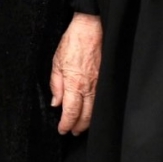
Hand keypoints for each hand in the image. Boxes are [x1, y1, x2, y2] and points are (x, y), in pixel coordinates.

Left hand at [50, 12, 102, 134]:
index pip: (71, 112)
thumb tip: (56, 103)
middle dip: (78, 127)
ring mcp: (100, 84)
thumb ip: (56, 84)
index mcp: (74, 83)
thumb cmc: (72, 43)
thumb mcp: (56, 63)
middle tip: (71, 132)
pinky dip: (96, 110)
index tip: (62, 130)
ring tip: (80, 127)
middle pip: (85, 116)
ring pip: (95, 110)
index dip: (66, 124)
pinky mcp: (106, 79)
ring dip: (88, 122)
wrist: (91, 29)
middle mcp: (89, 87)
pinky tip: (91, 112)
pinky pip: (101, 100)